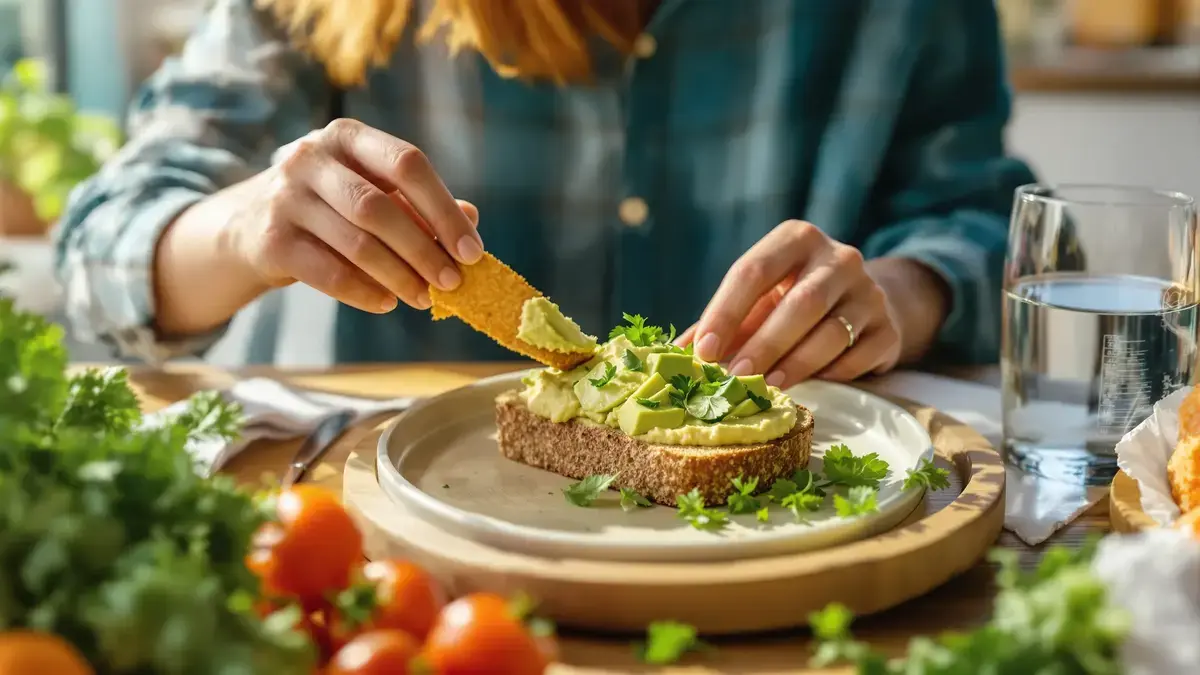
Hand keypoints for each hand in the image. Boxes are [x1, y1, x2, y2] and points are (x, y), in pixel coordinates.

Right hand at [221, 118, 483, 313]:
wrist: (249, 226)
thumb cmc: (329, 206)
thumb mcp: (371, 190)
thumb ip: (418, 202)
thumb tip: (471, 218)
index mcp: (348, 137)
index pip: (407, 164)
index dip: (444, 209)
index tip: (472, 251)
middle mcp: (312, 158)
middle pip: (381, 207)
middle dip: (424, 250)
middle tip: (453, 283)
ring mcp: (286, 197)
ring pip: (357, 243)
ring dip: (400, 277)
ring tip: (425, 298)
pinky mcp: (271, 240)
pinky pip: (328, 273)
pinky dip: (364, 292)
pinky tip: (387, 303)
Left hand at [680, 220, 901, 387]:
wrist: (862, 303)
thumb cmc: (793, 301)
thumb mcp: (759, 301)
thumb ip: (720, 323)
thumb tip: (677, 355)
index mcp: (796, 239)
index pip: (754, 271)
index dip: (725, 313)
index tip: (703, 352)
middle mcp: (839, 257)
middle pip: (800, 302)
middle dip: (764, 343)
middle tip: (736, 376)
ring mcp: (870, 293)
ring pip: (831, 331)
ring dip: (794, 364)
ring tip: (766, 388)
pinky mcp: (889, 329)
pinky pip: (858, 356)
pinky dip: (829, 374)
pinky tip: (807, 387)